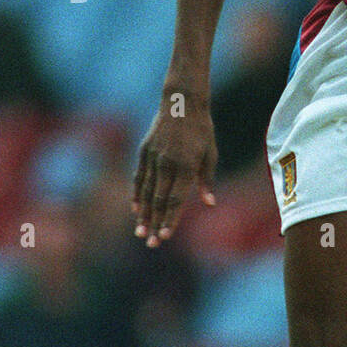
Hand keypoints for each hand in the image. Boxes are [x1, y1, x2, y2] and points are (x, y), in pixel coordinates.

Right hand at [132, 98, 216, 246]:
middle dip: (155, 223)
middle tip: (151, 243)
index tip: (165, 236)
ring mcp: (153, 157)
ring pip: (146, 192)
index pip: (176, 200)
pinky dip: (137, 195)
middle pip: (159, 200)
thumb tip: (209, 204)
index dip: (170, 219)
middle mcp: (167, 163)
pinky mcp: (144, 151)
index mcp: (186, 166)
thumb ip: (206, 180)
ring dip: (143, 214)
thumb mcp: (211, 153)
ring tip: (140, 232)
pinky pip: (139, 177)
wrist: (181, 103)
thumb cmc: (202, 130)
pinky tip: (135, 209)